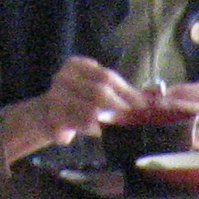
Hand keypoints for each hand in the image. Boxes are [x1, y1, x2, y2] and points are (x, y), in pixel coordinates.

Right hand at [18, 55, 142, 148]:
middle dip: (121, 107)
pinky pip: (79, 126)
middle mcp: (63, 77)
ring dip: (109, 121)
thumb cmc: (76, 103)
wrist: (44, 116)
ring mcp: (55, 98)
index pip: (107, 77)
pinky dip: (93, 131)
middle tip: (134, 119)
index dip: (128, 92)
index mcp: (76, 65)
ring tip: (120, 127)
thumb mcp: (93, 90)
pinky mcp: (53, 119)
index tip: (144, 106)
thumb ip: (118, 92)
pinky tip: (100, 133)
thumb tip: (154, 99)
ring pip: (90, 111)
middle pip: (100, 91)